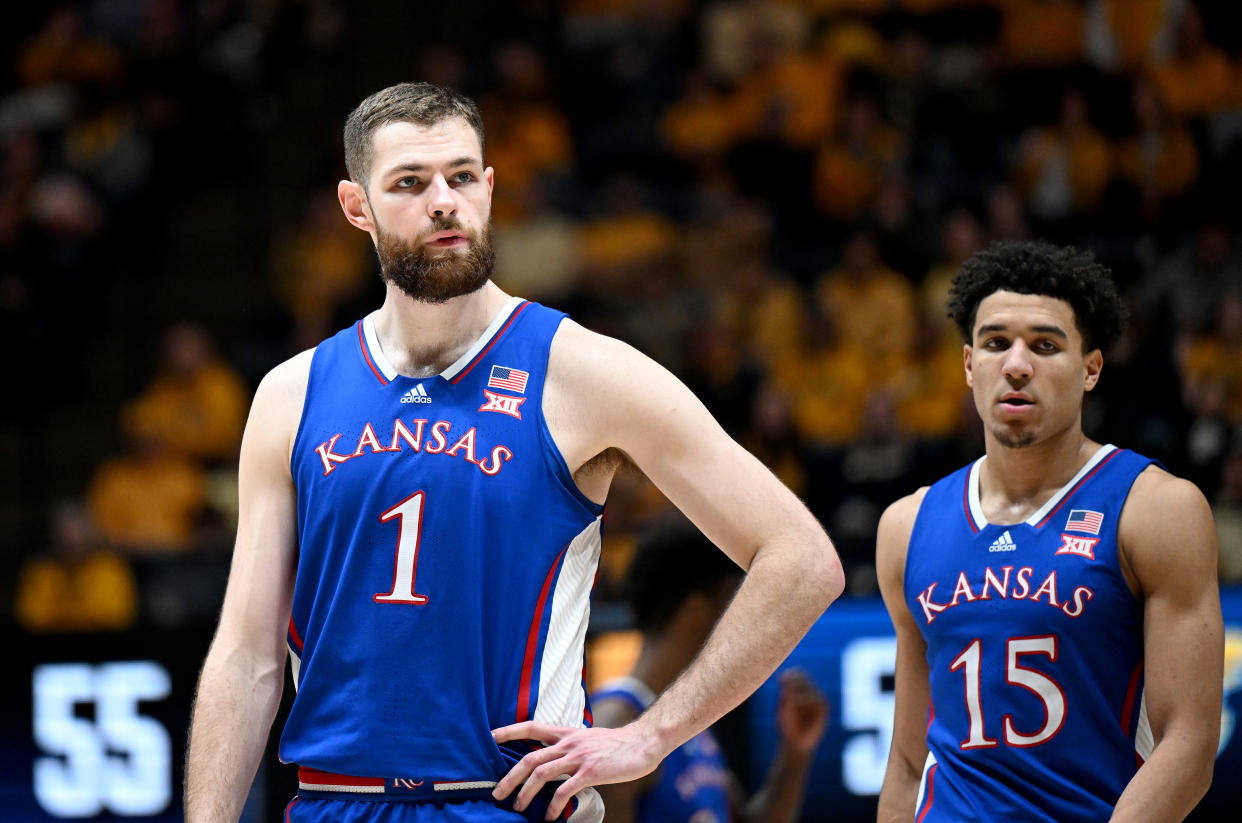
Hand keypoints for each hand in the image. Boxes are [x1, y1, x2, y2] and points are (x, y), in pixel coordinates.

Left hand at [491, 721, 663, 819]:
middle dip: (509, 777)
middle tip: (497, 792)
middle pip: (529, 757)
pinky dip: (552, 805)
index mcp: (567, 733)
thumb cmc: (616, 744)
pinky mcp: (590, 772)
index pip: (531, 727)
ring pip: (541, 773)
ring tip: (518, 807)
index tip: (490, 738)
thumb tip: (552, 759)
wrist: (642, 743)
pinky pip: (564, 790)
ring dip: (525, 793)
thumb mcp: (587, 738)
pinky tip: (549, 816)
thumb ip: (568, 746)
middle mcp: (569, 743)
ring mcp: (579, 757)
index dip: (510, 731)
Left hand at [775, 668, 827, 755]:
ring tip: (793, 705)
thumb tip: (782, 676)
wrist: (794, 743)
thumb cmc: (786, 724)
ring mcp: (818, 699)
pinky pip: (817, 698)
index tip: (781, 680)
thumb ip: (785, 691)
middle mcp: (810, 692)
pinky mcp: (824, 708)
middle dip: (794, 683)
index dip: (790, 674)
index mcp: (799, 688)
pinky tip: (801, 707)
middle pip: (804, 677)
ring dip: (799, 693)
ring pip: (810, 687)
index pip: (798, 672)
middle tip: (786, 694)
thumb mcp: (783, 705)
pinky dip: (806, 700)